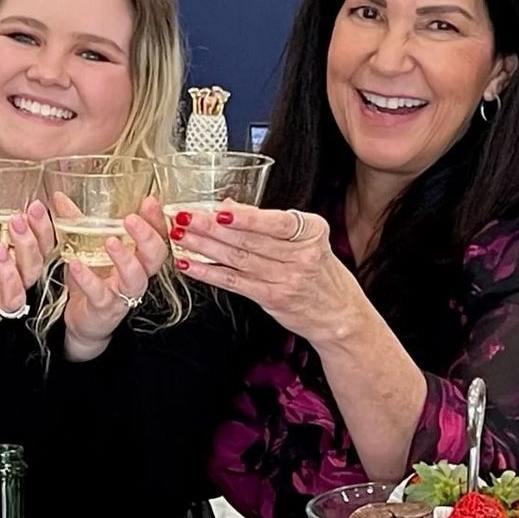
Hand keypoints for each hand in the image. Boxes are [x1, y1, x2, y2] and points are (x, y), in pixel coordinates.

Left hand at [61, 198, 168, 360]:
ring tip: (110, 241)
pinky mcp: (105, 309)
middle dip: (147, 236)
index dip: (157, 220)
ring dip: (125, 259)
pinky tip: (77, 264)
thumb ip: (77, 224)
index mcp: (137, 257)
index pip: (157, 236)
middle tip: (132, 219)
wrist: (84, 322)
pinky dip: (89, 279)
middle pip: (155, 257)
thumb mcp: (84, 249)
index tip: (150, 200)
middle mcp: (136, 276)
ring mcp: (122, 294)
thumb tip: (59, 196)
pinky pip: (100, 295)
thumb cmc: (92, 283)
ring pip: (135, 278)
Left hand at [175, 205, 364, 344]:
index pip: (274, 221)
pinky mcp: (272, 297)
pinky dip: (208, 273)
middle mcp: (301, 254)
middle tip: (184, 217)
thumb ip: (267, 222)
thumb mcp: (304, 239)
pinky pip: (234, 282)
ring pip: (237, 259)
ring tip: (180, 236)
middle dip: (210, 227)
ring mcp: (287, 278)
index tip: (215, 210)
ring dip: (204, 247)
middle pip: (249, 239)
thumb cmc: (319, 271)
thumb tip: (228, 205)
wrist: (338, 312)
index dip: (244, 217)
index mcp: (311, 231)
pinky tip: (189, 264)